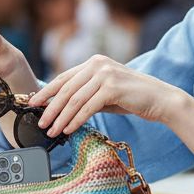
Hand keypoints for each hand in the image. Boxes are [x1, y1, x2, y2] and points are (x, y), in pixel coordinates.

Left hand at [29, 56, 180, 137]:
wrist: (160, 99)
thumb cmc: (132, 98)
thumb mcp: (105, 93)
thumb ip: (86, 95)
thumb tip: (61, 107)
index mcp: (93, 62)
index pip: (63, 78)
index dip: (46, 92)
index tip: (33, 104)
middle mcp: (97, 64)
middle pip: (66, 89)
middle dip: (50, 108)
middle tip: (40, 123)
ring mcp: (105, 74)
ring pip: (74, 100)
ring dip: (60, 117)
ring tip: (51, 131)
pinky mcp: (112, 87)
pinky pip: (87, 107)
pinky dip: (75, 120)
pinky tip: (68, 130)